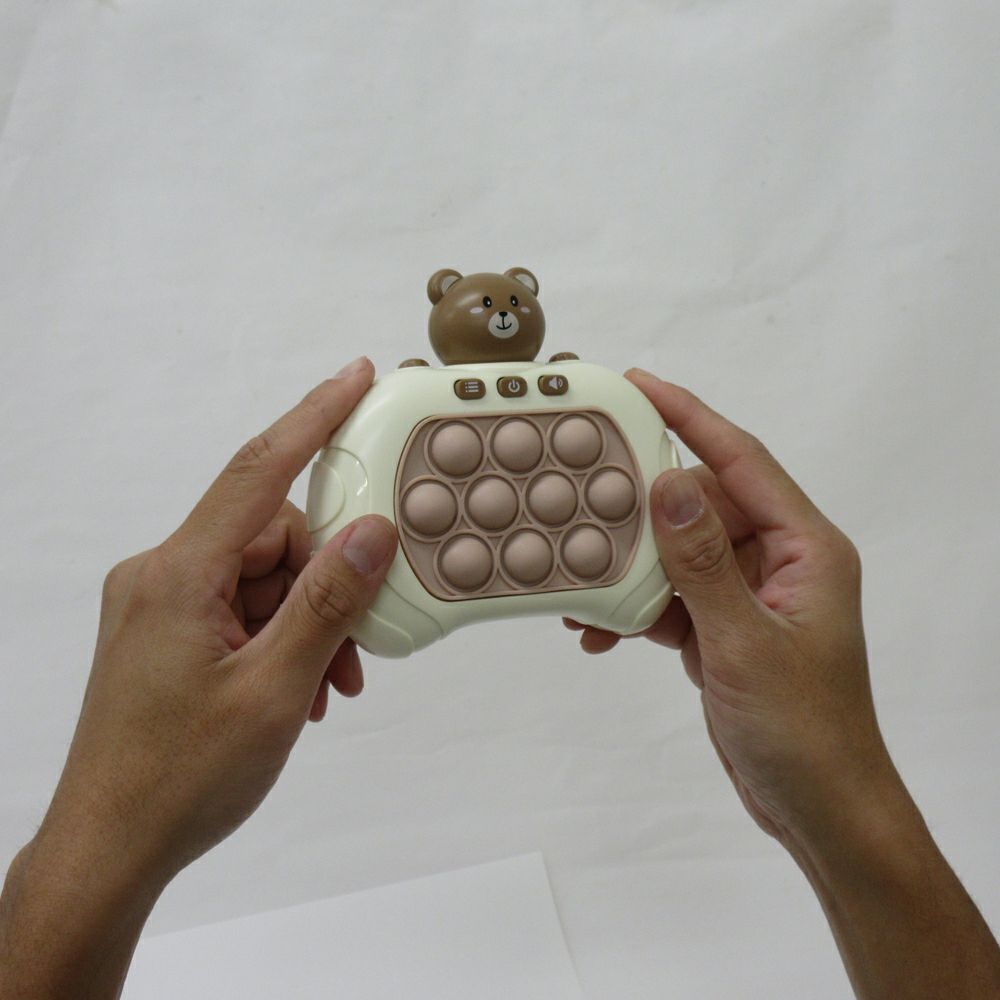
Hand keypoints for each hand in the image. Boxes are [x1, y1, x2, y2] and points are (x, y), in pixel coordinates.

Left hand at [0, 357, 397, 997]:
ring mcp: (160, 603)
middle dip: (325, 584)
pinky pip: (239, 607)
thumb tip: (371, 534)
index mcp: (179, 575)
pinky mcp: (165, 630)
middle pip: (272, 538)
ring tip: (323, 687)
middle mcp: (161, 574)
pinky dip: (278, 636)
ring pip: (262, 578)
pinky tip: (296, 690)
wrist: (108, 847)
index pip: (258, 472)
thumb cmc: (180, 778)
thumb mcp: (273, 690)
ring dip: (306, 622)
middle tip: (355, 650)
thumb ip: (326, 605)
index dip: (312, 418)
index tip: (354, 378)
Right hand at [568, 370, 881, 841]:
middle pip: (701, 504)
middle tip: (585, 488)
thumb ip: (703, 563)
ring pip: (679, 553)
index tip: (639, 385)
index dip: (690, 416)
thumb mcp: (744, 643)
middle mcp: (779, 561)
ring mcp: (749, 595)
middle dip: (643, 506)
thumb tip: (669, 483)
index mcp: (806, 548)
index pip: (742, 460)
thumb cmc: (802, 729)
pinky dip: (636, 610)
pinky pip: (672, 598)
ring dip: (631, 568)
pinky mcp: (724, 628)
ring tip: (582, 575)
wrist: (819, 806)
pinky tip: (600, 631)